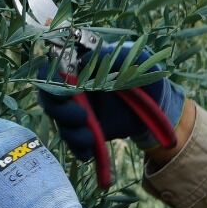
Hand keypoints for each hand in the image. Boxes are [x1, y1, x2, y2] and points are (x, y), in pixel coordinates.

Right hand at [35, 40, 185, 175]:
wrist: (160, 103)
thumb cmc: (144, 74)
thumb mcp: (135, 58)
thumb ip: (113, 55)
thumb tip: (85, 61)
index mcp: (79, 71)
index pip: (50, 73)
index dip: (47, 79)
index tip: (60, 86)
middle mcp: (74, 93)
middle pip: (49, 102)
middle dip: (59, 110)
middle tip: (80, 115)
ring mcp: (81, 114)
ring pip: (62, 126)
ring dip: (72, 132)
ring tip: (90, 136)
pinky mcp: (90, 133)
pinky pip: (77, 145)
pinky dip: (80, 149)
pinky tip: (90, 152)